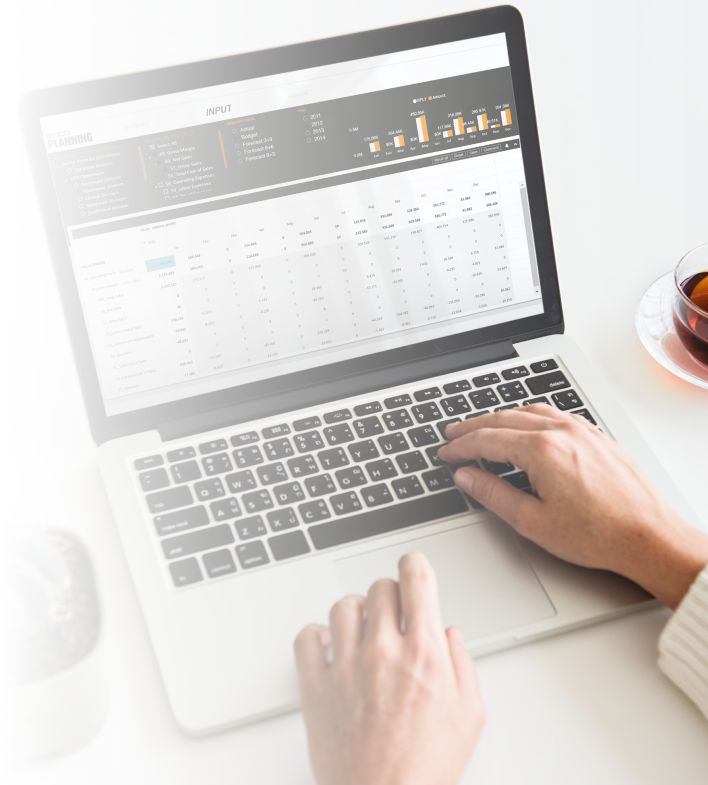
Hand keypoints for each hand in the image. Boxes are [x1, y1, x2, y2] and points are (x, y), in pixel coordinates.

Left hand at [294, 552, 484, 784]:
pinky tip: (330, 647)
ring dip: (357, 612)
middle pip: (379, 588)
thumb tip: (450, 636)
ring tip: (363, 630)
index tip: (413, 568)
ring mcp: (346, 666)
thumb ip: (464, 666)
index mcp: (424, 652)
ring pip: (343, 606)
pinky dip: (316, 636)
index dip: (415, 565)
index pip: (415, 578)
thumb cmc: (426, 770)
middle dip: (390, 595)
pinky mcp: (316, 687)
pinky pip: (306, 638)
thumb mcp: (469, 716)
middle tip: (394, 615)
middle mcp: (383, 650)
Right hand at [438, 405, 707, 609]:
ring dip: (501, 418)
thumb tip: (466, 476)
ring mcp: (581, 430)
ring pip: (529, 412)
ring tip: (483, 427)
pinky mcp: (596, 436)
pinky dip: (529, 416)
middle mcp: (561, 432)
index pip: (487, 439)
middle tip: (453, 433)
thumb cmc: (598, 534)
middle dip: (474, 427)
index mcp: (541, 450)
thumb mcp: (532, 521)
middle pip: (504, 419)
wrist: (649, 537)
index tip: (446, 453)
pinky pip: (554, 415)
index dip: (461, 446)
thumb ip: (493, 493)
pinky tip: (525, 426)